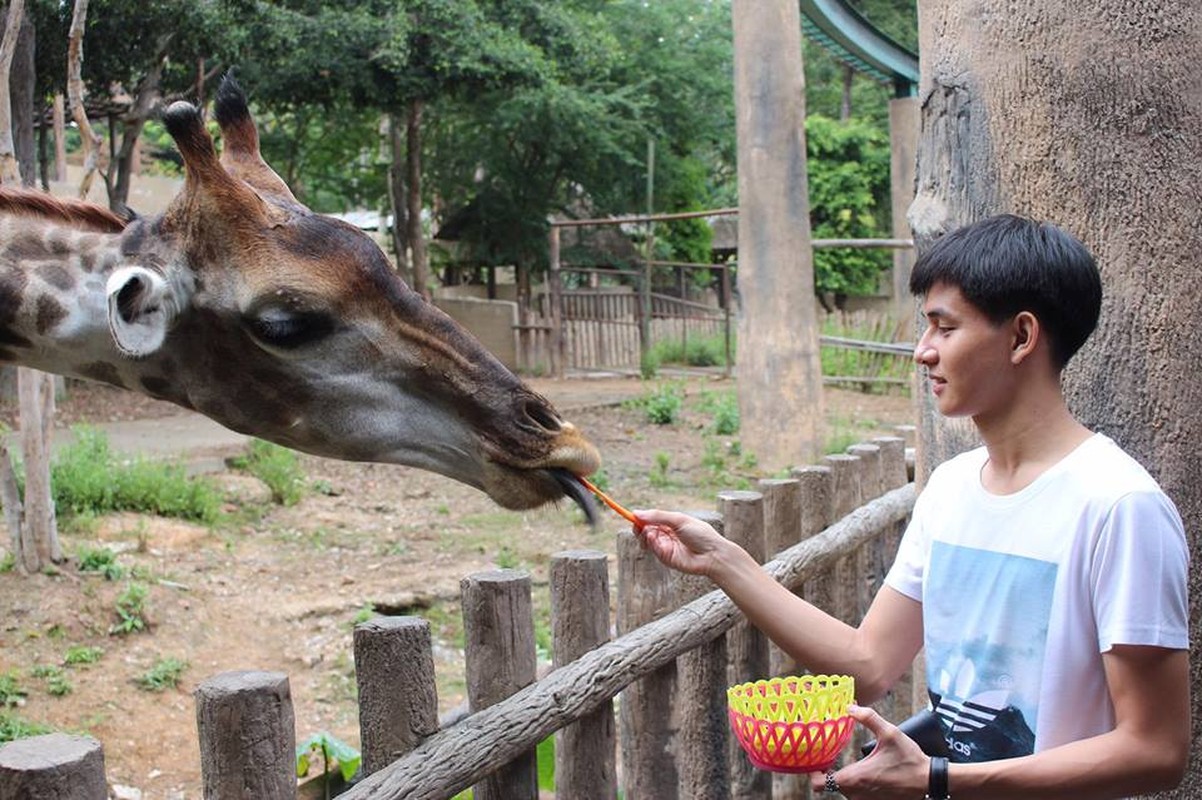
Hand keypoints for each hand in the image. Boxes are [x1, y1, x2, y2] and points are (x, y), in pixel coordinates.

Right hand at [631, 508, 732, 576]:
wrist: (712, 554)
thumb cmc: (700, 534)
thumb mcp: (678, 520)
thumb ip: (657, 516)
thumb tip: (636, 513)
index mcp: (671, 523)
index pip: (651, 519)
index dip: (641, 518)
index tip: (631, 516)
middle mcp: (666, 535)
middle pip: (645, 530)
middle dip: (639, 527)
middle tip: (637, 525)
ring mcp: (665, 546)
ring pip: (646, 540)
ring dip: (644, 535)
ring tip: (648, 532)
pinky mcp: (665, 558)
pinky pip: (653, 549)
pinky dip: (651, 543)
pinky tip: (655, 539)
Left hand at [809, 706, 928, 797]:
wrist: (929, 781)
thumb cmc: (909, 758)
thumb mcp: (890, 732)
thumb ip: (868, 718)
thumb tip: (849, 707)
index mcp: (856, 777)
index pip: (819, 784)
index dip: (814, 773)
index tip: (818, 760)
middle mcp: (857, 793)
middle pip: (831, 786)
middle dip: (830, 772)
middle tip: (832, 755)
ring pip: (844, 791)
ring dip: (844, 779)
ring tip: (849, 763)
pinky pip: (857, 796)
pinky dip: (856, 786)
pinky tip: (864, 773)